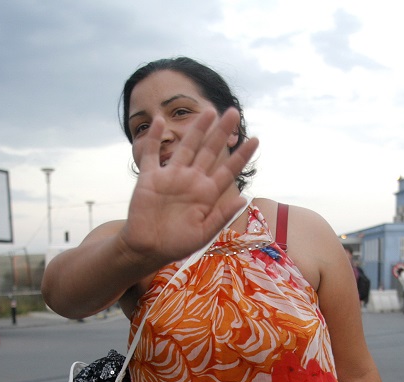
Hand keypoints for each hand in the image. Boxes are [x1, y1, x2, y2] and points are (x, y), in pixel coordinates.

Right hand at [118, 107, 259, 266]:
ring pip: (186, 146)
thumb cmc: (176, 244)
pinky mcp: (149, 177)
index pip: (228, 170)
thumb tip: (243, 198)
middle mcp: (191, 180)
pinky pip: (151, 153)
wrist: (147, 249)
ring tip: (209, 111)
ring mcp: (171, 176)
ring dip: (197, 129)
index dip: (241, 155)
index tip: (256, 140)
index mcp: (206, 194)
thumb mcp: (203, 234)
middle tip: (234, 112)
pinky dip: (153, 138)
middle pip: (209, 151)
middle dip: (221, 132)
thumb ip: (221, 215)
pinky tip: (158, 121)